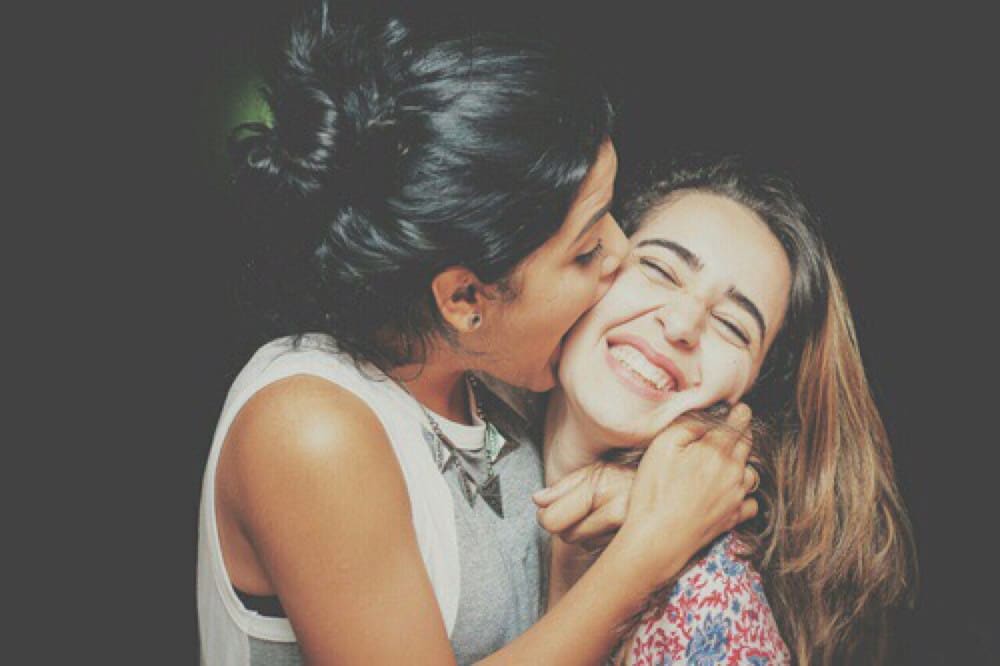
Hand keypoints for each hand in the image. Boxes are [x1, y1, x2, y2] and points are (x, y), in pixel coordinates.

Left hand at [533, 461, 634, 550]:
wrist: (679, 483)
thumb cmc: (632, 474)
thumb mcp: (597, 470)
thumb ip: (564, 486)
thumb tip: (538, 500)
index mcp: (600, 488)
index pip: (552, 520)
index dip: (546, 517)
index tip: (549, 512)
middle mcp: (617, 511)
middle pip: (567, 536)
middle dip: (568, 525)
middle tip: (582, 511)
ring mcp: (631, 531)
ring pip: (586, 545)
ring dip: (588, 534)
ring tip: (605, 516)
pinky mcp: (641, 546)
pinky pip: (608, 553)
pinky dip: (606, 543)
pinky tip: (617, 529)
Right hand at [616, 404, 758, 584]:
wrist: (658, 537)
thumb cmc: (655, 491)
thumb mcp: (662, 447)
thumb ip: (687, 427)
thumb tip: (705, 421)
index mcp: (716, 450)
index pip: (738, 423)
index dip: (740, 413)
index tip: (740, 409)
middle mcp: (732, 471)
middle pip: (747, 445)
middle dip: (742, 434)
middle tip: (731, 431)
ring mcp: (736, 496)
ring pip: (752, 472)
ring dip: (743, 464)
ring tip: (727, 464)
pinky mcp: (734, 517)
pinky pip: (751, 501)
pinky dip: (744, 495)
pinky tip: (730, 492)